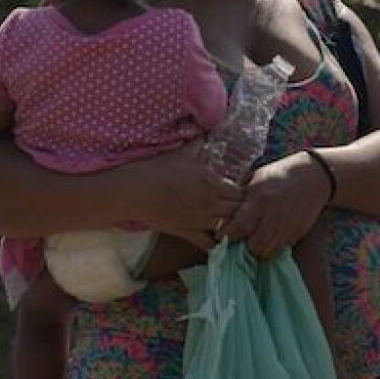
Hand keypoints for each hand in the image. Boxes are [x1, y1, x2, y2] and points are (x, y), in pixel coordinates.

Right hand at [129, 142, 244, 252]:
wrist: (136, 190)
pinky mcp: (187, 233)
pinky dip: (216, 243)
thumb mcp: (182, 153)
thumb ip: (198, 146)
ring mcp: (200, 220)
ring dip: (232, 227)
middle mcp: (210, 202)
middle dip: (242, 211)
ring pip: (229, 228)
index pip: (241, 193)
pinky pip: (209, 244)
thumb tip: (205, 133)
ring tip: (231, 225)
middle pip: (240, 211)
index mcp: (212, 182)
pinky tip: (216, 239)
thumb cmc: (158, 169)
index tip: (240, 194)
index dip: (244, 194)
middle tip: (239, 211)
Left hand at [220, 151, 331, 258]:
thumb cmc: (279, 174)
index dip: (228, 235)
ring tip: (255, 239)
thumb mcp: (257, 179)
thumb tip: (222, 216)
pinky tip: (270, 236)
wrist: (314, 175)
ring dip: (258, 249)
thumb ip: (241, 198)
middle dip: (243, 246)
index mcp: (259, 198)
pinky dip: (272, 247)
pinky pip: (280, 249)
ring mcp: (287, 224)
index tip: (223, 235)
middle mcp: (273, 213)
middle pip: (253, 245)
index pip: (239, 227)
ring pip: (267, 251)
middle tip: (241, 240)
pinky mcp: (298, 231)